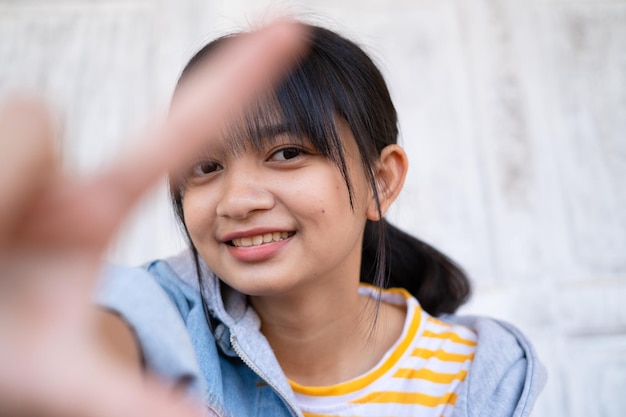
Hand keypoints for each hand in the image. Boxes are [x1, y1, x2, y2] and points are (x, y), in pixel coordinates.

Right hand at [0, 21, 305, 416]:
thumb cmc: (5, 361)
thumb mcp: (63, 376)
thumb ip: (134, 403)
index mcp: (97, 208)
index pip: (184, 132)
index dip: (239, 81)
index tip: (295, 30)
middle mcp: (60, 176)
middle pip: (30, 125)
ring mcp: (17, 156)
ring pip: (13, 127)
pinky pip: (4, 128)